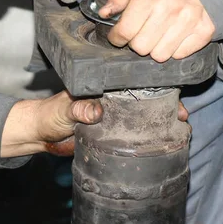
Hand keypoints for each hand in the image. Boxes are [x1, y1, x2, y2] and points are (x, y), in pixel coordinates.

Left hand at [0, 91, 188, 156]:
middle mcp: (112, 99)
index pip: (132, 81)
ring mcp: (114, 116)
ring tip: (179, 127)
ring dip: (160, 120)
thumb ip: (78, 108)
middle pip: (144, 98)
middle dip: (165, 104)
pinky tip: (161, 142)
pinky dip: (147, 137)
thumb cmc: (49, 115)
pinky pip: (133, 133)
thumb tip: (96, 112)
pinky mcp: (112, 134)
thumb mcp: (63, 109)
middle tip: (182, 114)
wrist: (40, 136)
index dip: (152, 86)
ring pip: (142, 115)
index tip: (170, 94)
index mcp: (102, 86)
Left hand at [98, 0, 214, 62]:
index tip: (118, 36)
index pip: (126, 30)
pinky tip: (173, 35)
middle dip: (135, 42)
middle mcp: (171, 8)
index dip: (117, 37)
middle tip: (140, 33)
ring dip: (154, 48)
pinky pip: (179, 55)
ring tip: (156, 34)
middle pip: (141, 47)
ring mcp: (189, 21)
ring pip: (160, 55)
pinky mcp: (204, 31)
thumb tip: (104, 14)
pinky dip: (174, 49)